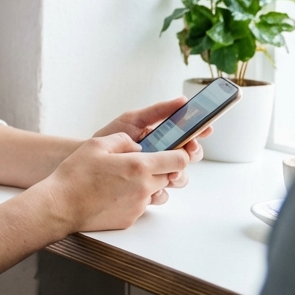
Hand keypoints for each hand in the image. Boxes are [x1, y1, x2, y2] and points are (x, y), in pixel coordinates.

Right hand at [37, 132, 189, 233]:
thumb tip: (137, 146)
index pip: (179, 160)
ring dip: (147, 184)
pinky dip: (132, 198)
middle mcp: (144, 187)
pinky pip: (140, 205)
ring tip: (122, 180)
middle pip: (170, 177)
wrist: (60, 205)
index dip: (180, 153)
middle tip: (139, 164)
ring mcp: (138, 206)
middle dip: (161, 169)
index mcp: (139, 166)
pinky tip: (111, 194)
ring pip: (155, 192)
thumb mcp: (96, 144)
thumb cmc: (75, 174)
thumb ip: (123, 140)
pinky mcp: (130, 219)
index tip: (175, 150)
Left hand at [94, 97, 209, 189]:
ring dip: (179, 175)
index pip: (189, 135)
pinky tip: (153, 187)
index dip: (201, 132)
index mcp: (163, 138)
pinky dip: (160, 191)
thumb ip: (158, 111)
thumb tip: (183, 101)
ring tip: (170, 173)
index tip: (205, 128)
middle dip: (192, 154)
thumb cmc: (110, 135)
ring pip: (179, 177)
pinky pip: (162, 194)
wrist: (89, 157)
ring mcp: (156, 173)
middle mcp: (163, 156)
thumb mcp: (133, 120)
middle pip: (189, 157)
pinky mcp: (147, 190)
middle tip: (187, 151)